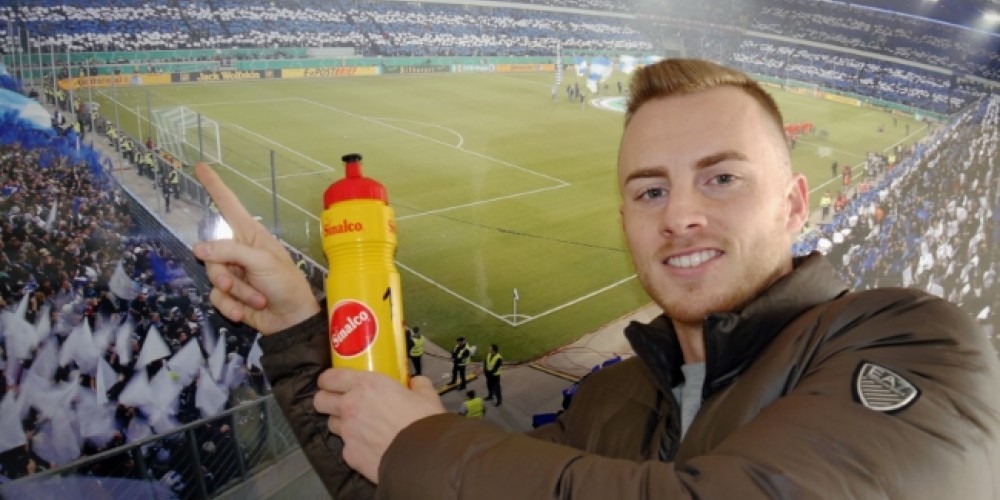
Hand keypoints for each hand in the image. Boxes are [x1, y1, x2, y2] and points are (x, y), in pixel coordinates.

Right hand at [192, 163, 319, 333]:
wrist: (291, 319)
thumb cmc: (285, 283)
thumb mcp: (262, 262)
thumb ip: (230, 252)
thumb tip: (198, 249)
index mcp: (250, 235)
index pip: (228, 205)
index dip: (214, 186)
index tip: (200, 166)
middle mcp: (238, 250)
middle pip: (210, 253)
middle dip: (223, 273)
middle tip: (235, 283)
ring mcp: (233, 272)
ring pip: (213, 277)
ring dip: (234, 293)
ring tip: (255, 299)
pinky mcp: (230, 294)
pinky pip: (215, 297)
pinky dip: (230, 307)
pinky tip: (245, 313)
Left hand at [314, 369, 444, 482]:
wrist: (422, 457)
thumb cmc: (423, 421)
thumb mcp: (426, 395)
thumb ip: (417, 385)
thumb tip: (416, 382)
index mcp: (365, 385)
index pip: (329, 377)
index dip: (328, 380)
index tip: (334, 383)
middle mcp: (349, 406)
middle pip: (320, 400)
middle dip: (326, 400)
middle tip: (340, 403)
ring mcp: (347, 432)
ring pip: (331, 424)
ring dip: (341, 423)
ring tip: (359, 427)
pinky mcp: (349, 455)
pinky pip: (346, 447)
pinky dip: (354, 446)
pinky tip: (370, 447)